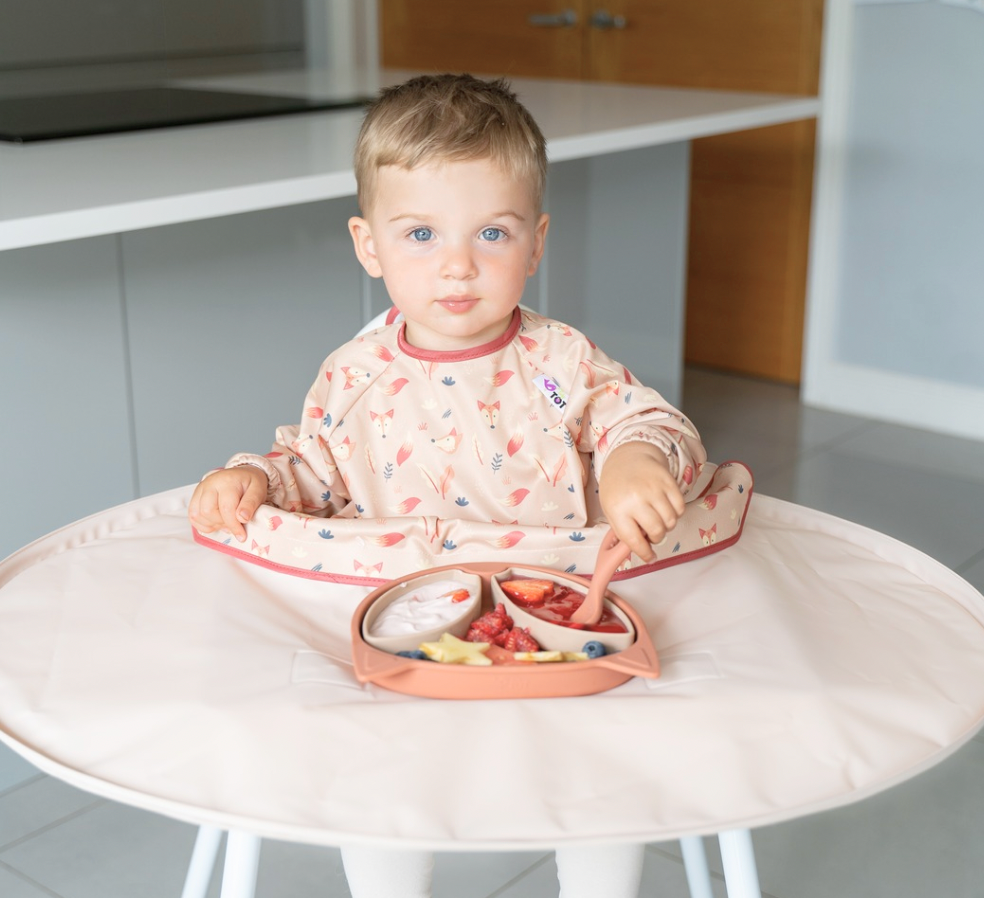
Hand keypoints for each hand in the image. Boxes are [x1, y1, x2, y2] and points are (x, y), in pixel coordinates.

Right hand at [188, 466, 268, 542]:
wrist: (241, 476)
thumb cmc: (250, 484)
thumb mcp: (258, 490)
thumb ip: (251, 503)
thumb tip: (242, 518)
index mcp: (227, 481)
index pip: (226, 508)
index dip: (233, 525)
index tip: (242, 535)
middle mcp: (209, 484)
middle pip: (207, 512)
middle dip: (222, 524)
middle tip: (234, 525)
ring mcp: (200, 490)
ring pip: (197, 515)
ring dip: (212, 525)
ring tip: (226, 522)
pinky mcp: (195, 497)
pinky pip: (193, 516)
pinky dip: (204, 525)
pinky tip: (217, 522)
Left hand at [598, 442, 685, 561]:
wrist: (628, 458)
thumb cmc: (617, 488)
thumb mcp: (611, 510)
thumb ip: (624, 530)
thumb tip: (642, 550)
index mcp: (617, 508)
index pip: (633, 539)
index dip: (644, 552)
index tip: (650, 557)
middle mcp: (636, 498)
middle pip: (656, 531)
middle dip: (656, 537)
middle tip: (652, 533)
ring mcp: (653, 488)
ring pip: (671, 521)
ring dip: (667, 525)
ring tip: (658, 518)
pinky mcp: (668, 481)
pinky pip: (680, 508)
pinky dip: (676, 513)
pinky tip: (665, 508)